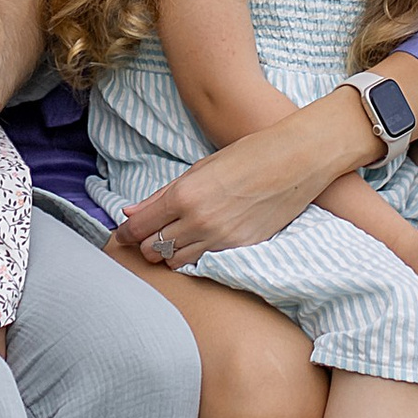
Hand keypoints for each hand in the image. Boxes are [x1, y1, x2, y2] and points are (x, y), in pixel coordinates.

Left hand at [116, 94, 364, 263]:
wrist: (295, 161)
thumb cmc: (246, 156)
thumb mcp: (198, 169)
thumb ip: (161, 195)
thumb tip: (130, 214)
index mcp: (184, 196)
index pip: (139, 228)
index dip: (125, 234)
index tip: (122, 235)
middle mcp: (198, 222)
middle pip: (153, 250)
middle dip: (146, 245)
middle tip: (149, 236)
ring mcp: (221, 239)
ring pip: (176, 262)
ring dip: (169, 254)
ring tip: (174, 239)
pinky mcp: (241, 249)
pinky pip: (204, 262)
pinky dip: (194, 256)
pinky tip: (198, 242)